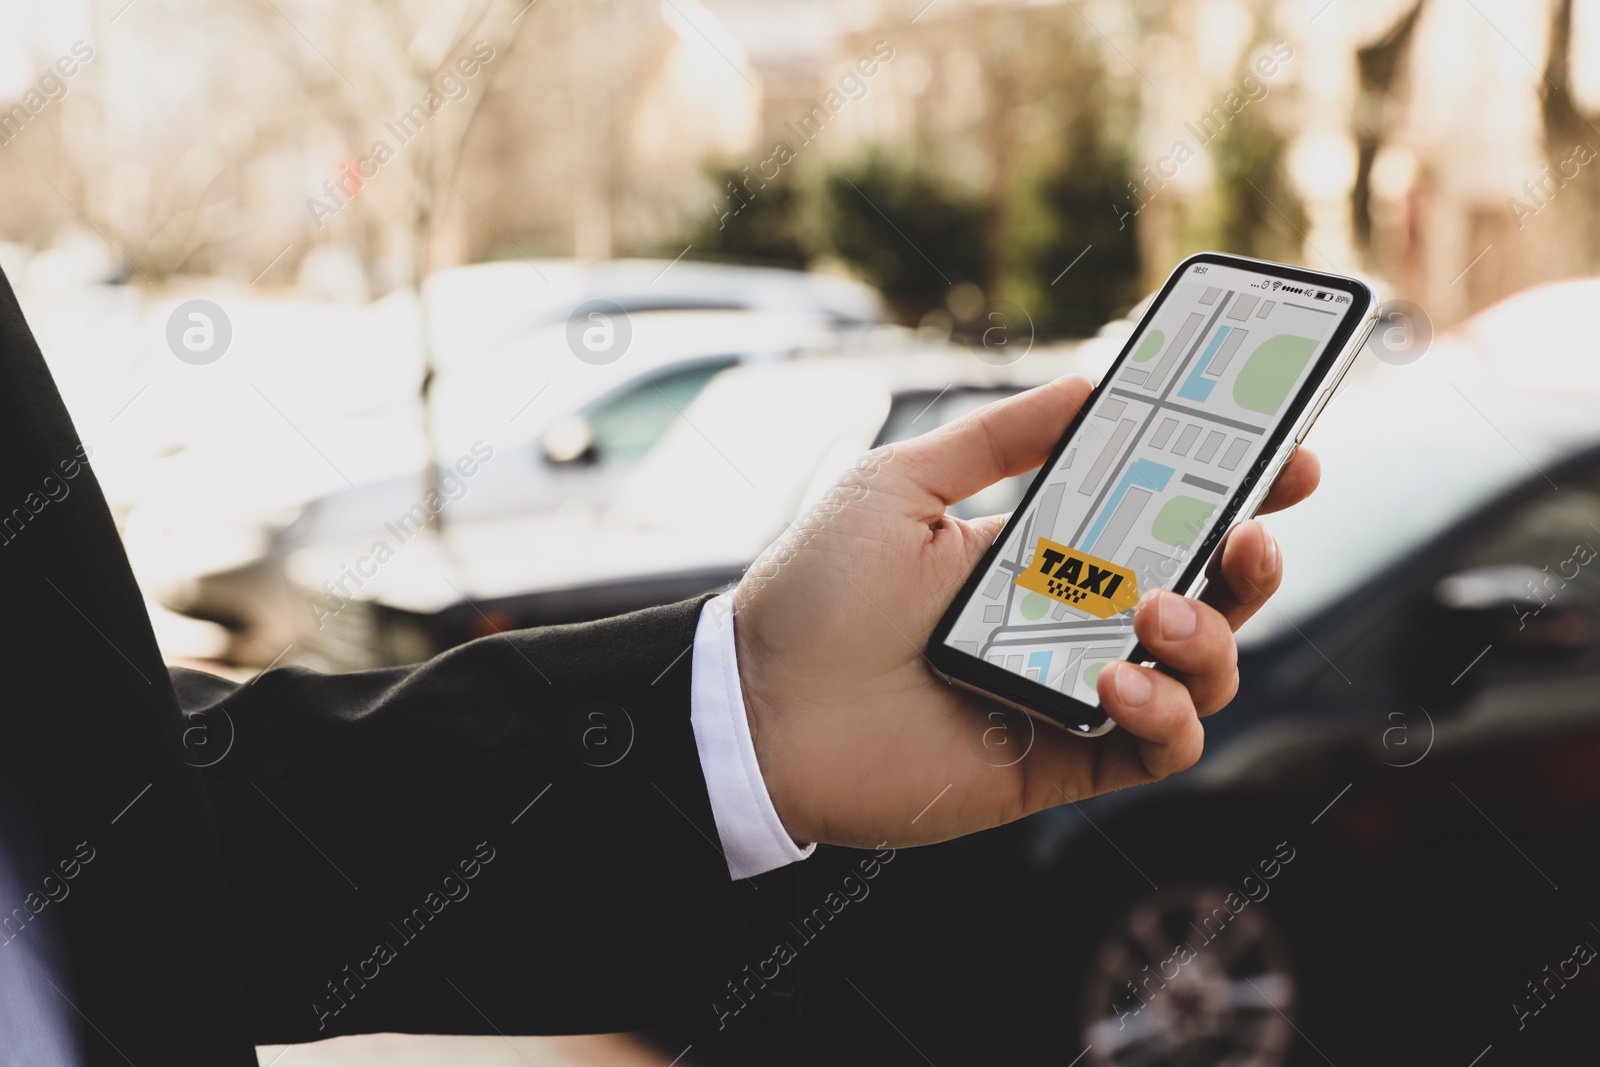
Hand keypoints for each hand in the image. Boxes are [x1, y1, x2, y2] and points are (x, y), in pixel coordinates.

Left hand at [733, 374, 1318, 848]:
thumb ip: (996, 439)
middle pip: (1204, 593)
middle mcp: (1068, 621)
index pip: (1159, 517)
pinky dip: (1168, 715)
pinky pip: (1159, 748)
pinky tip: (1119, 681)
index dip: (1231, 489)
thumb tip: (1087, 382)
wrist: (759, 707)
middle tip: (1252, 532)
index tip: (1286, 456)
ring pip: (1201, 672)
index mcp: (1039, 552)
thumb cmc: (814, 592)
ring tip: (1156, 608)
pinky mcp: (1063, 761)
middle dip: (1252, 561)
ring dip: (1211, 637)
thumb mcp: (901, 486)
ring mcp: (1072, 692)